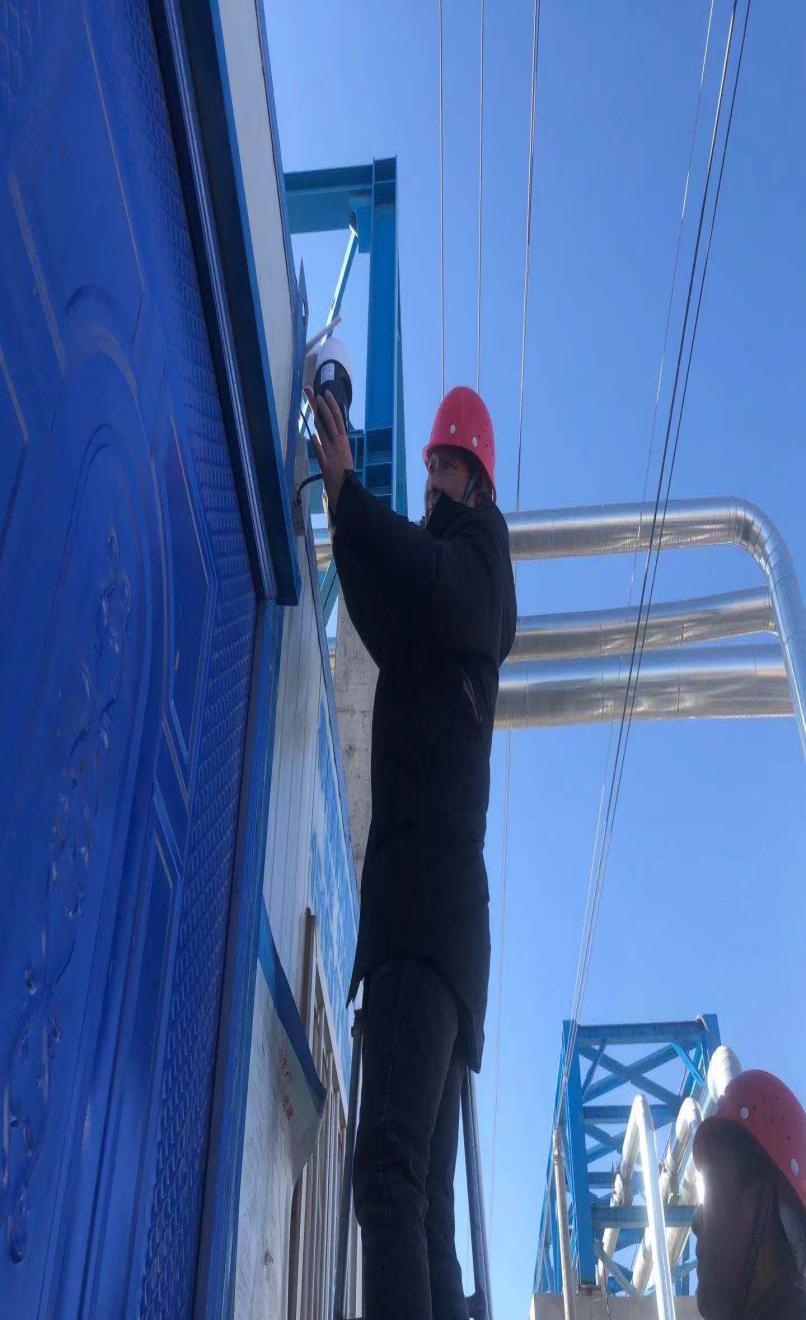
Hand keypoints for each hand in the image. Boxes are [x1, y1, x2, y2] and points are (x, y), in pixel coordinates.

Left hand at [305, 386, 353, 510]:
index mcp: (343, 440)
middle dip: (321, 404)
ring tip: (314, 402)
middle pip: (329, 419)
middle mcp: (338, 443)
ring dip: (320, 415)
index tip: (325, 393)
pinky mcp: (325, 463)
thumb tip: (319, 433)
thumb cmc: (342, 471)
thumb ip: (331, 442)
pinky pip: (320, 450)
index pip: (337, 418)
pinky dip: (317, 443)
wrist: (346, 488)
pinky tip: (313, 435)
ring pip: (325, 430)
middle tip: (313, 391)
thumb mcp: (341, 453)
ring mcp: (331, 452)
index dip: (331, 405)